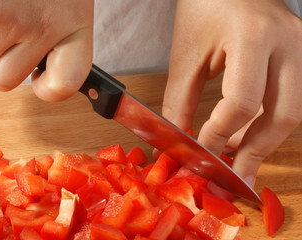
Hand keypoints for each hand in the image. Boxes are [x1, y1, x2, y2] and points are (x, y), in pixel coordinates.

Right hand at [0, 0, 93, 101]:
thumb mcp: (65, 2)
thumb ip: (57, 41)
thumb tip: (39, 79)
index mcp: (73, 25)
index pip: (66, 82)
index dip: (49, 88)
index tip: (40, 79)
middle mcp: (45, 28)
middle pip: (2, 80)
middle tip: (3, 24)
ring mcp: (10, 19)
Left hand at [163, 0, 301, 185]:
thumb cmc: (201, 9)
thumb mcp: (185, 56)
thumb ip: (180, 102)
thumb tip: (180, 142)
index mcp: (253, 37)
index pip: (242, 103)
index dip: (220, 135)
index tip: (202, 154)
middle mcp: (288, 43)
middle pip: (282, 115)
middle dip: (255, 152)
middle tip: (234, 176)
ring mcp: (300, 48)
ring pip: (292, 112)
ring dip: (264, 140)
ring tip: (235, 156)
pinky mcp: (299, 55)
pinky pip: (290, 100)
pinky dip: (267, 123)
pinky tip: (245, 134)